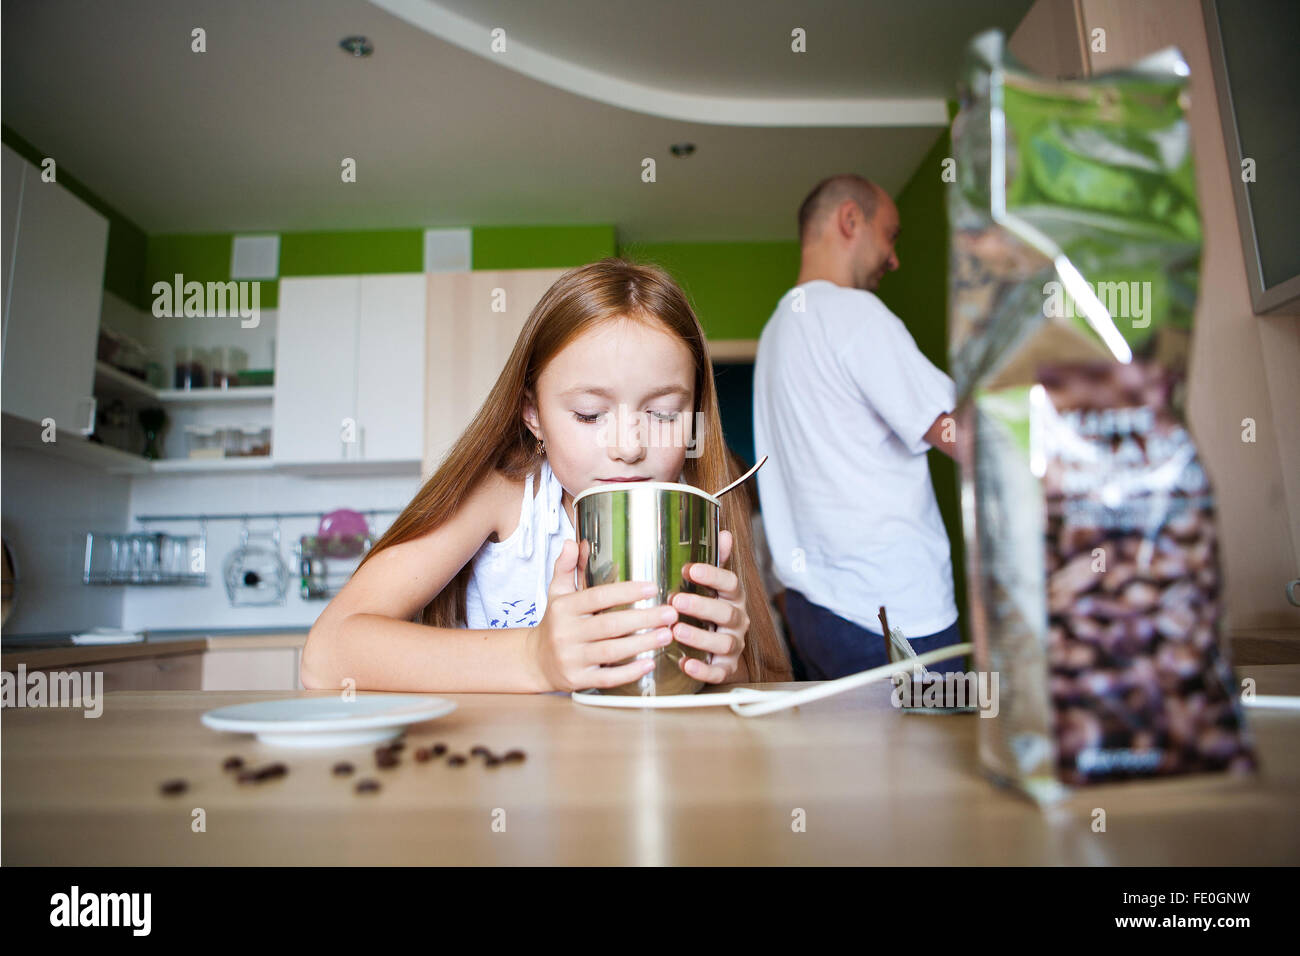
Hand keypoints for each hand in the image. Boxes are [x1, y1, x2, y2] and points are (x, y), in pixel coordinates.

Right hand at [526, 539, 678, 691]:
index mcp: (564, 608)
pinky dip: (629, 672)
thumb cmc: (555, 623)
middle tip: (670, 613)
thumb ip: (565, 567)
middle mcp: (566, 633)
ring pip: (611, 652)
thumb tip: (572, 542)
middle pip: (609, 625)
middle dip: (643, 618)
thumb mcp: (556, 593)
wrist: (535, 661)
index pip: (598, 597)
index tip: (652, 587)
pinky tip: (650, 663)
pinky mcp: (577, 680)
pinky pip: (607, 678)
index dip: (626, 592)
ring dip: (642, 643)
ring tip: (667, 634)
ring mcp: (571, 659)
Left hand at [669, 529, 747, 683]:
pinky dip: (703, 670)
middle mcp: (738, 621)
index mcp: (734, 598)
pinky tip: (685, 664)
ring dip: (700, 637)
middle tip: (677, 600)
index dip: (713, 576)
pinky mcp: (726, 669)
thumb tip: (724, 532)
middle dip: (702, 606)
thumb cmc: (711, 611)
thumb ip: (716, 562)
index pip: (730, 584)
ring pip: (724, 643)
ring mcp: (733, 646)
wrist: (718, 650)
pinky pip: (718, 672)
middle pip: (726, 613)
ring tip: (676, 630)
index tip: (691, 568)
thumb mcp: (714, 586)